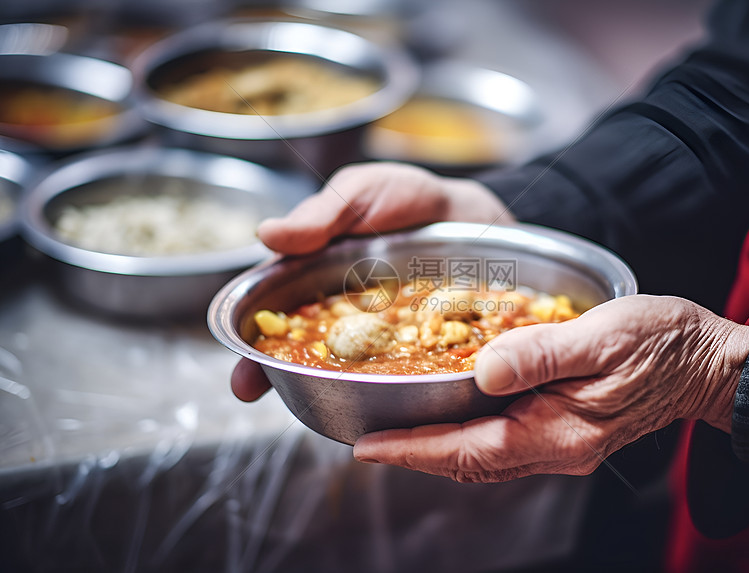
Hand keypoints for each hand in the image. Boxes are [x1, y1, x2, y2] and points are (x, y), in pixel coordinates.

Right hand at [232, 161, 513, 401]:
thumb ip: (322, 214)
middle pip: (304, 352)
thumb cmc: (410, 198)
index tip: (241, 377)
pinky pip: (410, 370)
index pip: (274, 313)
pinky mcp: (427, 348)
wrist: (476, 212)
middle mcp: (345, 314)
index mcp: (318, 277)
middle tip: (261, 397)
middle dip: (281, 379)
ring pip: (352, 371)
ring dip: (337, 392)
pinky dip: (401, 385)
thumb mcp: (361, 192)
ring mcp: (385, 335)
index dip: (252, 347)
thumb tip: (268, 234)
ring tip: (327, 409)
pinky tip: (400, 401)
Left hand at [352, 295, 748, 482]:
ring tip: (396, 428)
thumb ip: (541, 353)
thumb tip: (483, 369)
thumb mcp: (602, 336)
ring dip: (437, 444)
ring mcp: (562, 443)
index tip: (367, 447)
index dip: (413, 450)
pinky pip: (503, 440)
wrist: (709, 362)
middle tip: (367, 439)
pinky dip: (468, 431)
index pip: (469, 451)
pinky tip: (452, 410)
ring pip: (483, 454)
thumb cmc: (662, 344)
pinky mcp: (567, 430)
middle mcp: (557, 448)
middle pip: (469, 461)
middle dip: (415, 453)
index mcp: (560, 432)